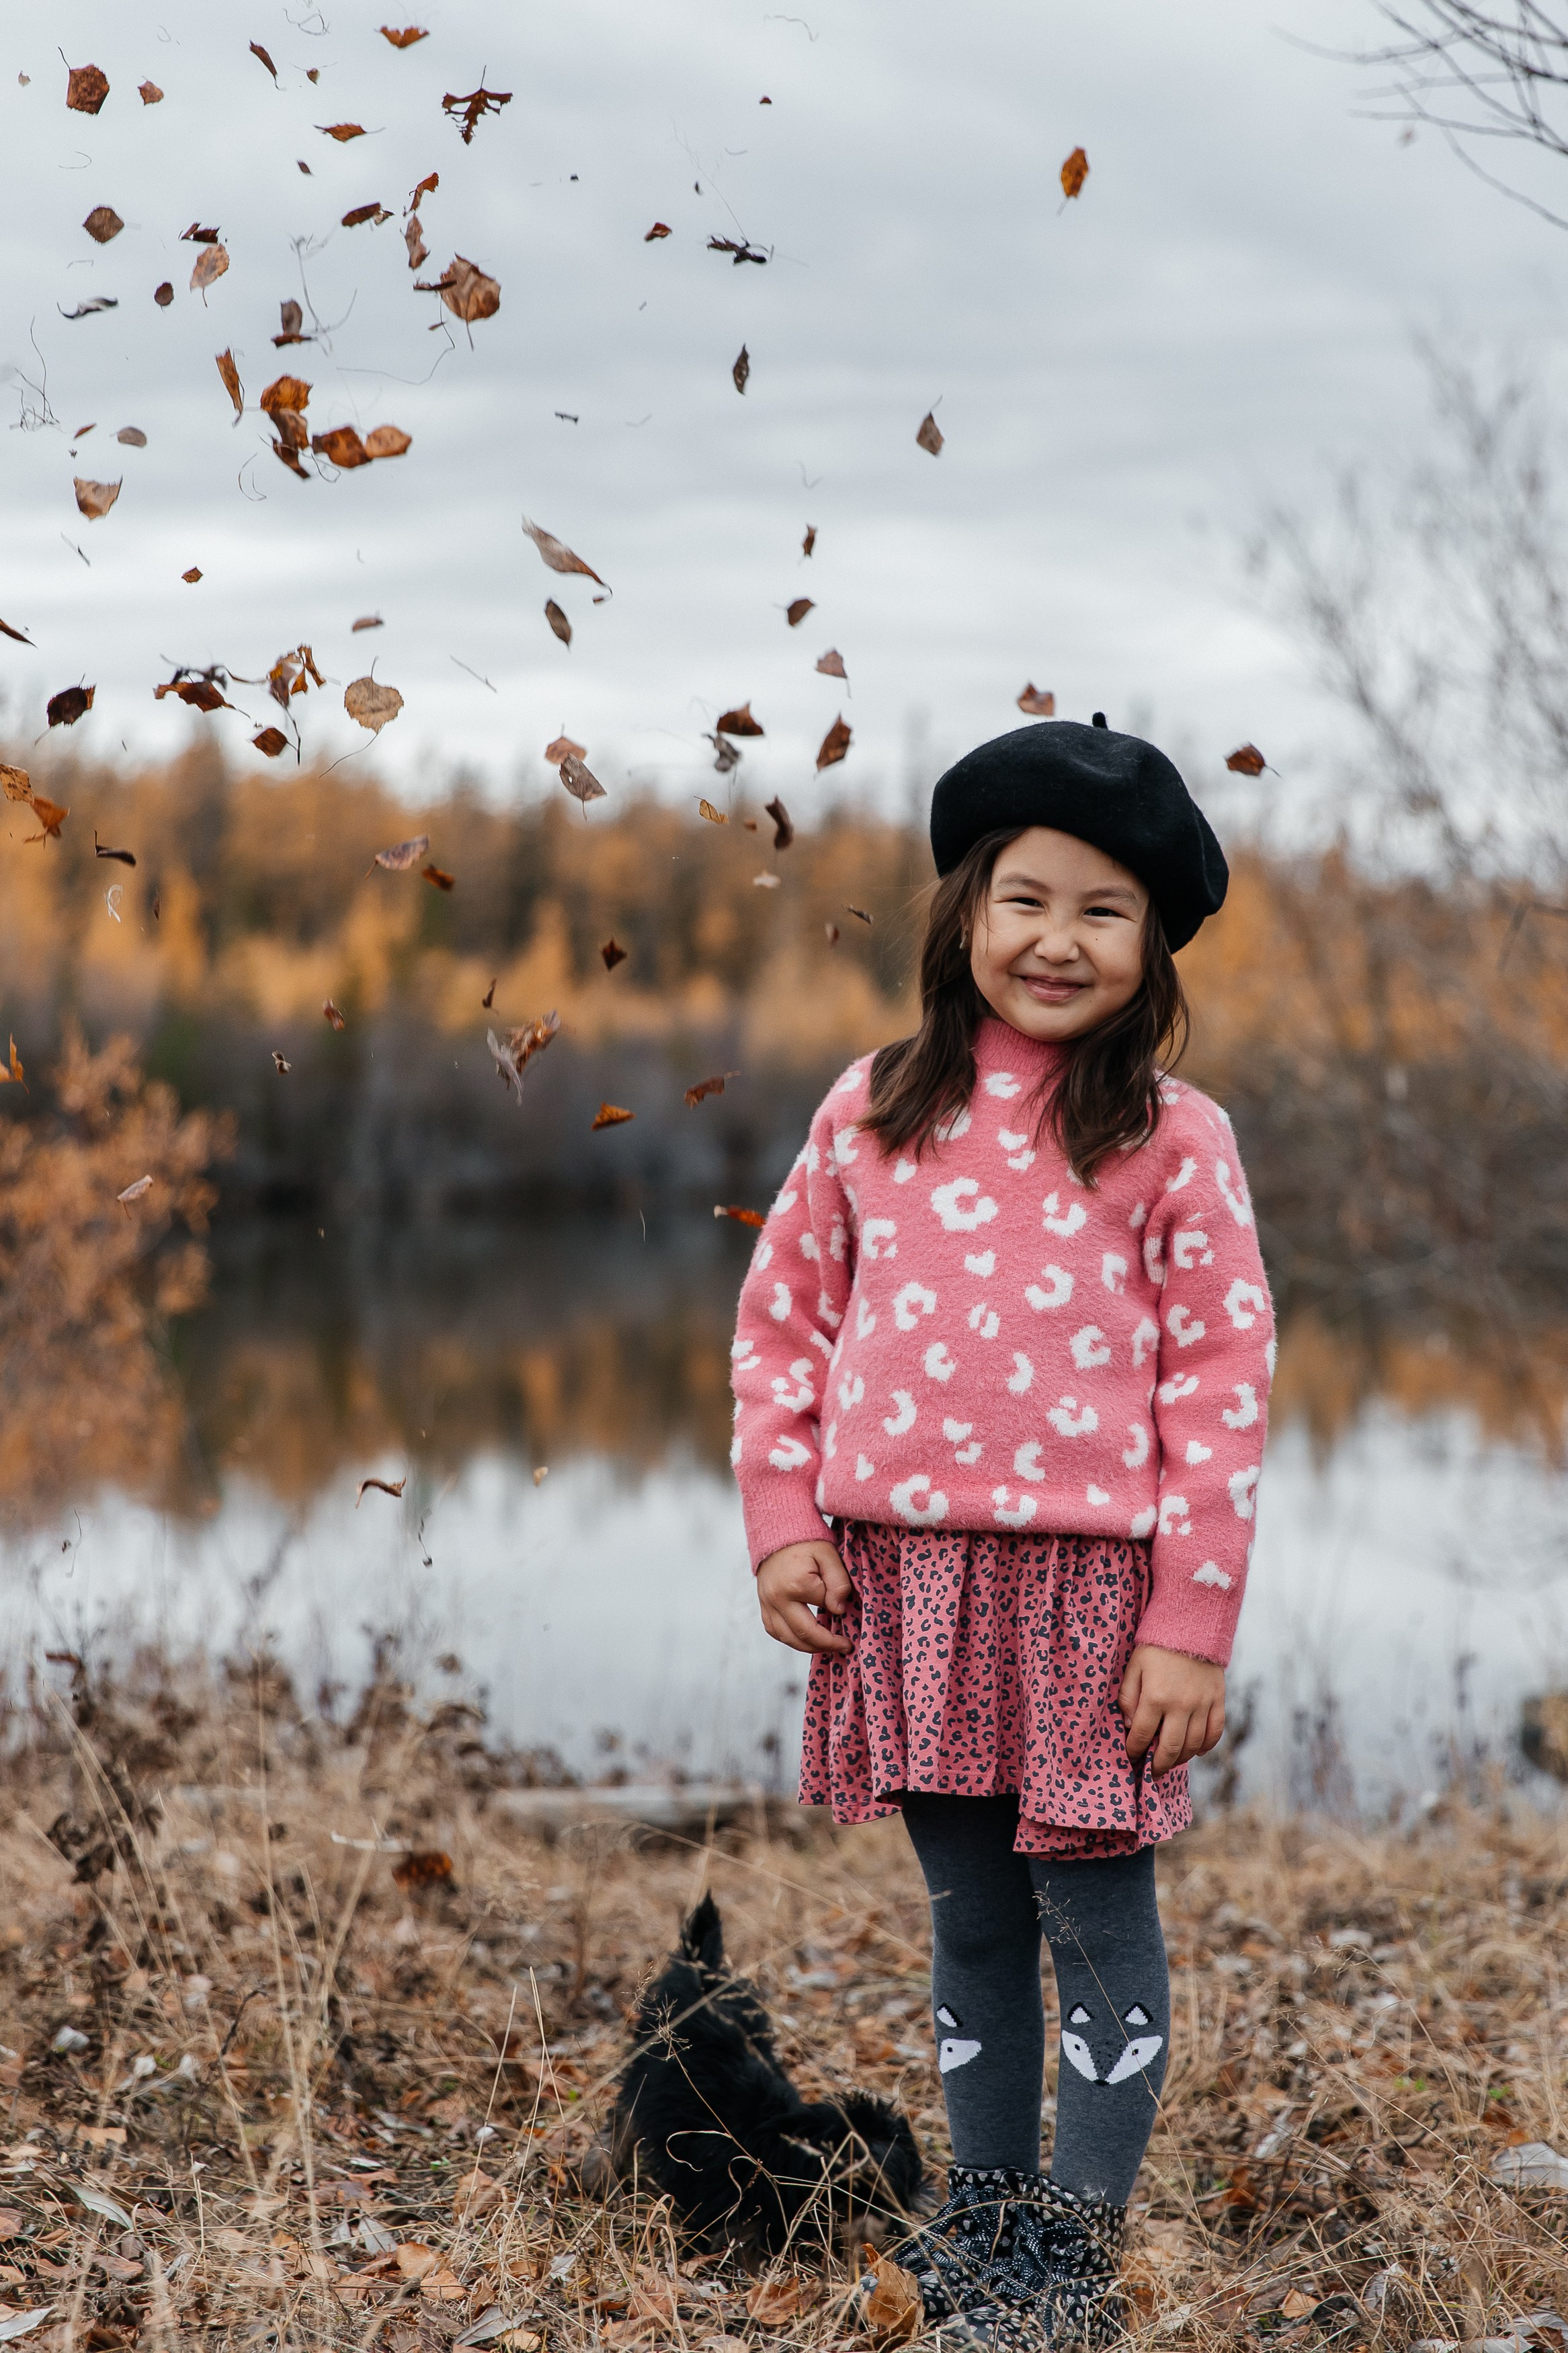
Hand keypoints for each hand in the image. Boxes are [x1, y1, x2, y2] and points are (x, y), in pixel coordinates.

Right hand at [756, 1540, 852, 1654]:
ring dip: (808, 1647)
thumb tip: (839, 1610)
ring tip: (826, 1647)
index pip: (824, 1606)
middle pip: (803, 1634)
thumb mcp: (828, 1553)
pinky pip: (774, 1630)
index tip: (850, 1615)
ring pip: (786, 1637)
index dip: (839, 1611)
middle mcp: (777, 1598)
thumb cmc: (805, 1541)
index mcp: (796, 1584)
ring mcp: (766, 1602)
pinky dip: (790, 1639)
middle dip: (826, 1644)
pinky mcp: (762, 1604)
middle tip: (844, 1647)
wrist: (777, 1531)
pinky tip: (804, 1639)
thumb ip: (838, 1581)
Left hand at [1118, 1644, 1224, 1776]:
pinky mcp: (1218, 1700)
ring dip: (1181, 1759)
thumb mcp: (1134, 1668)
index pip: (1141, 1736)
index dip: (1134, 1751)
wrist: (1191, 1624)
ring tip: (1170, 1761)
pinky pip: (1215, 1732)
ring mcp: (1202, 1705)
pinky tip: (1196, 1751)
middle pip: (1170, 1749)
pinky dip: (1206, 1746)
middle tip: (1151, 1772)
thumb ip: (1128, 1698)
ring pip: (1193, 1746)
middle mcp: (1180, 1706)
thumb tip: (1129, 1726)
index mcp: (1155, 1697)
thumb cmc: (1156, 1646)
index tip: (1131, 1757)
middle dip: (1158, 1765)